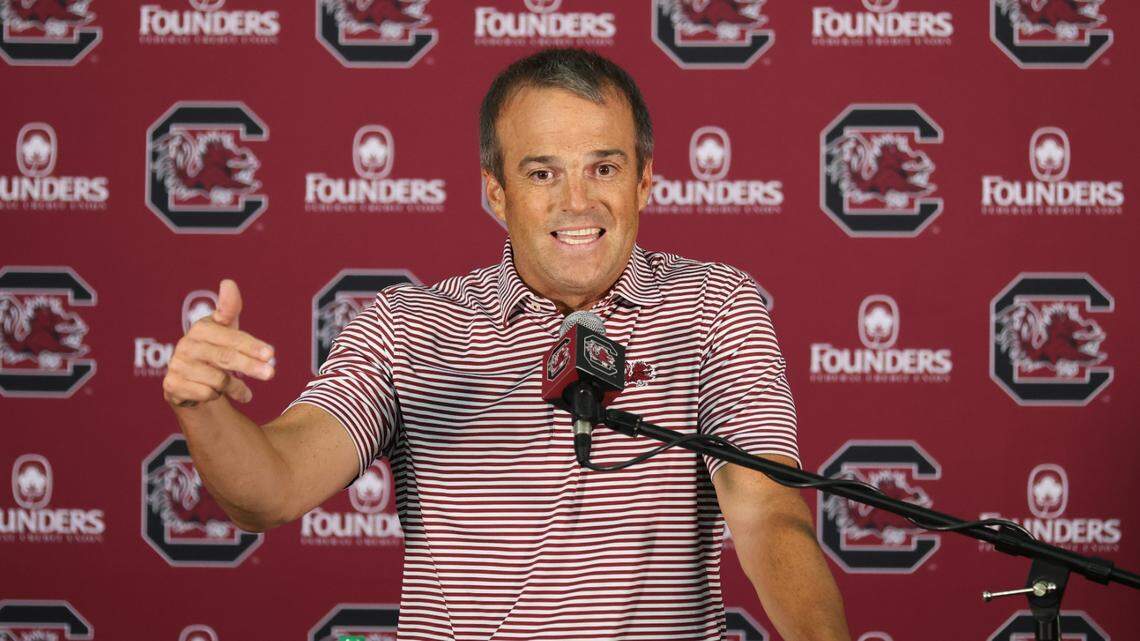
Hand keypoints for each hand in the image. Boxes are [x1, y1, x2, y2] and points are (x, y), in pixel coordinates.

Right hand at [163, 279, 274, 407]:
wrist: (191, 380)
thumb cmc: (215, 348)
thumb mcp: (225, 329)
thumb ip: (229, 308)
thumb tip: (227, 282)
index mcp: (201, 328)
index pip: (231, 337)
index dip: (251, 345)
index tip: (270, 353)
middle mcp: (186, 345)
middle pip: (225, 358)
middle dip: (251, 366)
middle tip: (271, 374)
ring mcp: (177, 365)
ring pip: (217, 380)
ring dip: (234, 387)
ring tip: (241, 389)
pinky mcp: (171, 385)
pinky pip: (205, 394)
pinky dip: (216, 397)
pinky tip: (217, 394)